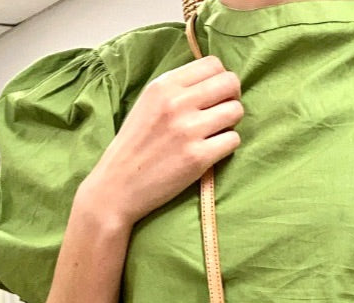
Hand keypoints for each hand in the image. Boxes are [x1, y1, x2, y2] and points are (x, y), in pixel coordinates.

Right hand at [78, 56, 242, 225]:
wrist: (117, 186)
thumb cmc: (134, 146)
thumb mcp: (147, 104)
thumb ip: (176, 89)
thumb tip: (212, 81)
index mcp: (164, 85)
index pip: (213, 64)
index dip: (221, 79)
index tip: (215, 95)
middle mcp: (177, 103)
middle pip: (230, 83)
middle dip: (232, 97)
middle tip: (223, 113)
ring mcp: (188, 130)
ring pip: (235, 111)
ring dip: (231, 123)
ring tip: (215, 134)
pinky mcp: (198, 157)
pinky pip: (233, 140)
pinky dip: (227, 146)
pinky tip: (212, 152)